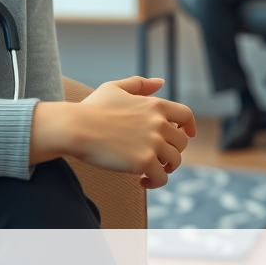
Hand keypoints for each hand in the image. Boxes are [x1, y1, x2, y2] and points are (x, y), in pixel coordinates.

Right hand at [72, 76, 196, 188]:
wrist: (76, 127)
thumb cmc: (91, 108)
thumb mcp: (114, 88)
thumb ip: (139, 84)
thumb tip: (161, 82)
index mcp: (154, 105)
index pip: (186, 115)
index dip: (189, 127)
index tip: (187, 135)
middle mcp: (159, 123)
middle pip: (181, 142)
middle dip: (172, 151)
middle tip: (158, 158)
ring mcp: (153, 143)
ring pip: (174, 161)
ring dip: (165, 168)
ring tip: (149, 172)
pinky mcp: (144, 162)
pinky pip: (161, 177)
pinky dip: (155, 182)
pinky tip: (141, 181)